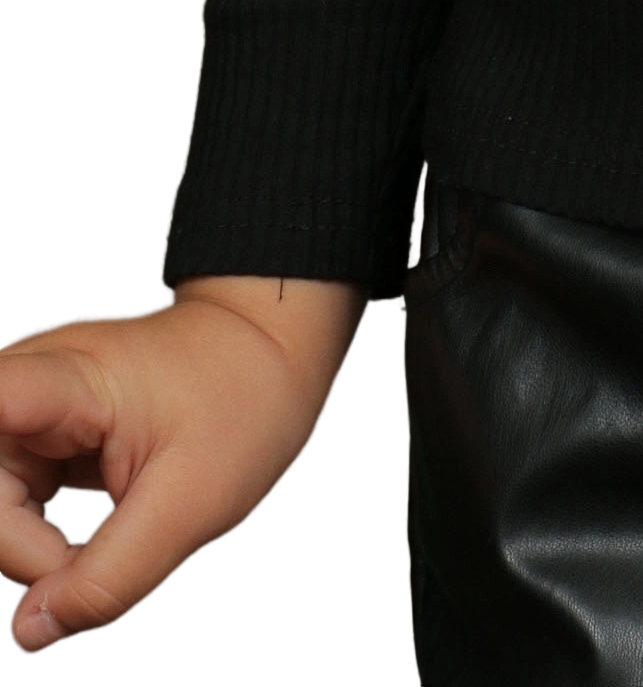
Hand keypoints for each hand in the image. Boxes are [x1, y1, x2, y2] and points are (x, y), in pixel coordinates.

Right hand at [0, 277, 369, 659]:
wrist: (275, 351)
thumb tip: (27, 632)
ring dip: (33, 549)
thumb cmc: (245, 402)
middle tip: (85, 569)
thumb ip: (108, 576)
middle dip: (22, 549)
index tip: (22, 510)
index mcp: (69, 380)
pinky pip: (14, 503)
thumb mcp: (191, 505)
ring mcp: (34, 409)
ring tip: (97, 553)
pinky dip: (44, 539)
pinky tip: (85, 546)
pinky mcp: (41, 434)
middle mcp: (34, 384)